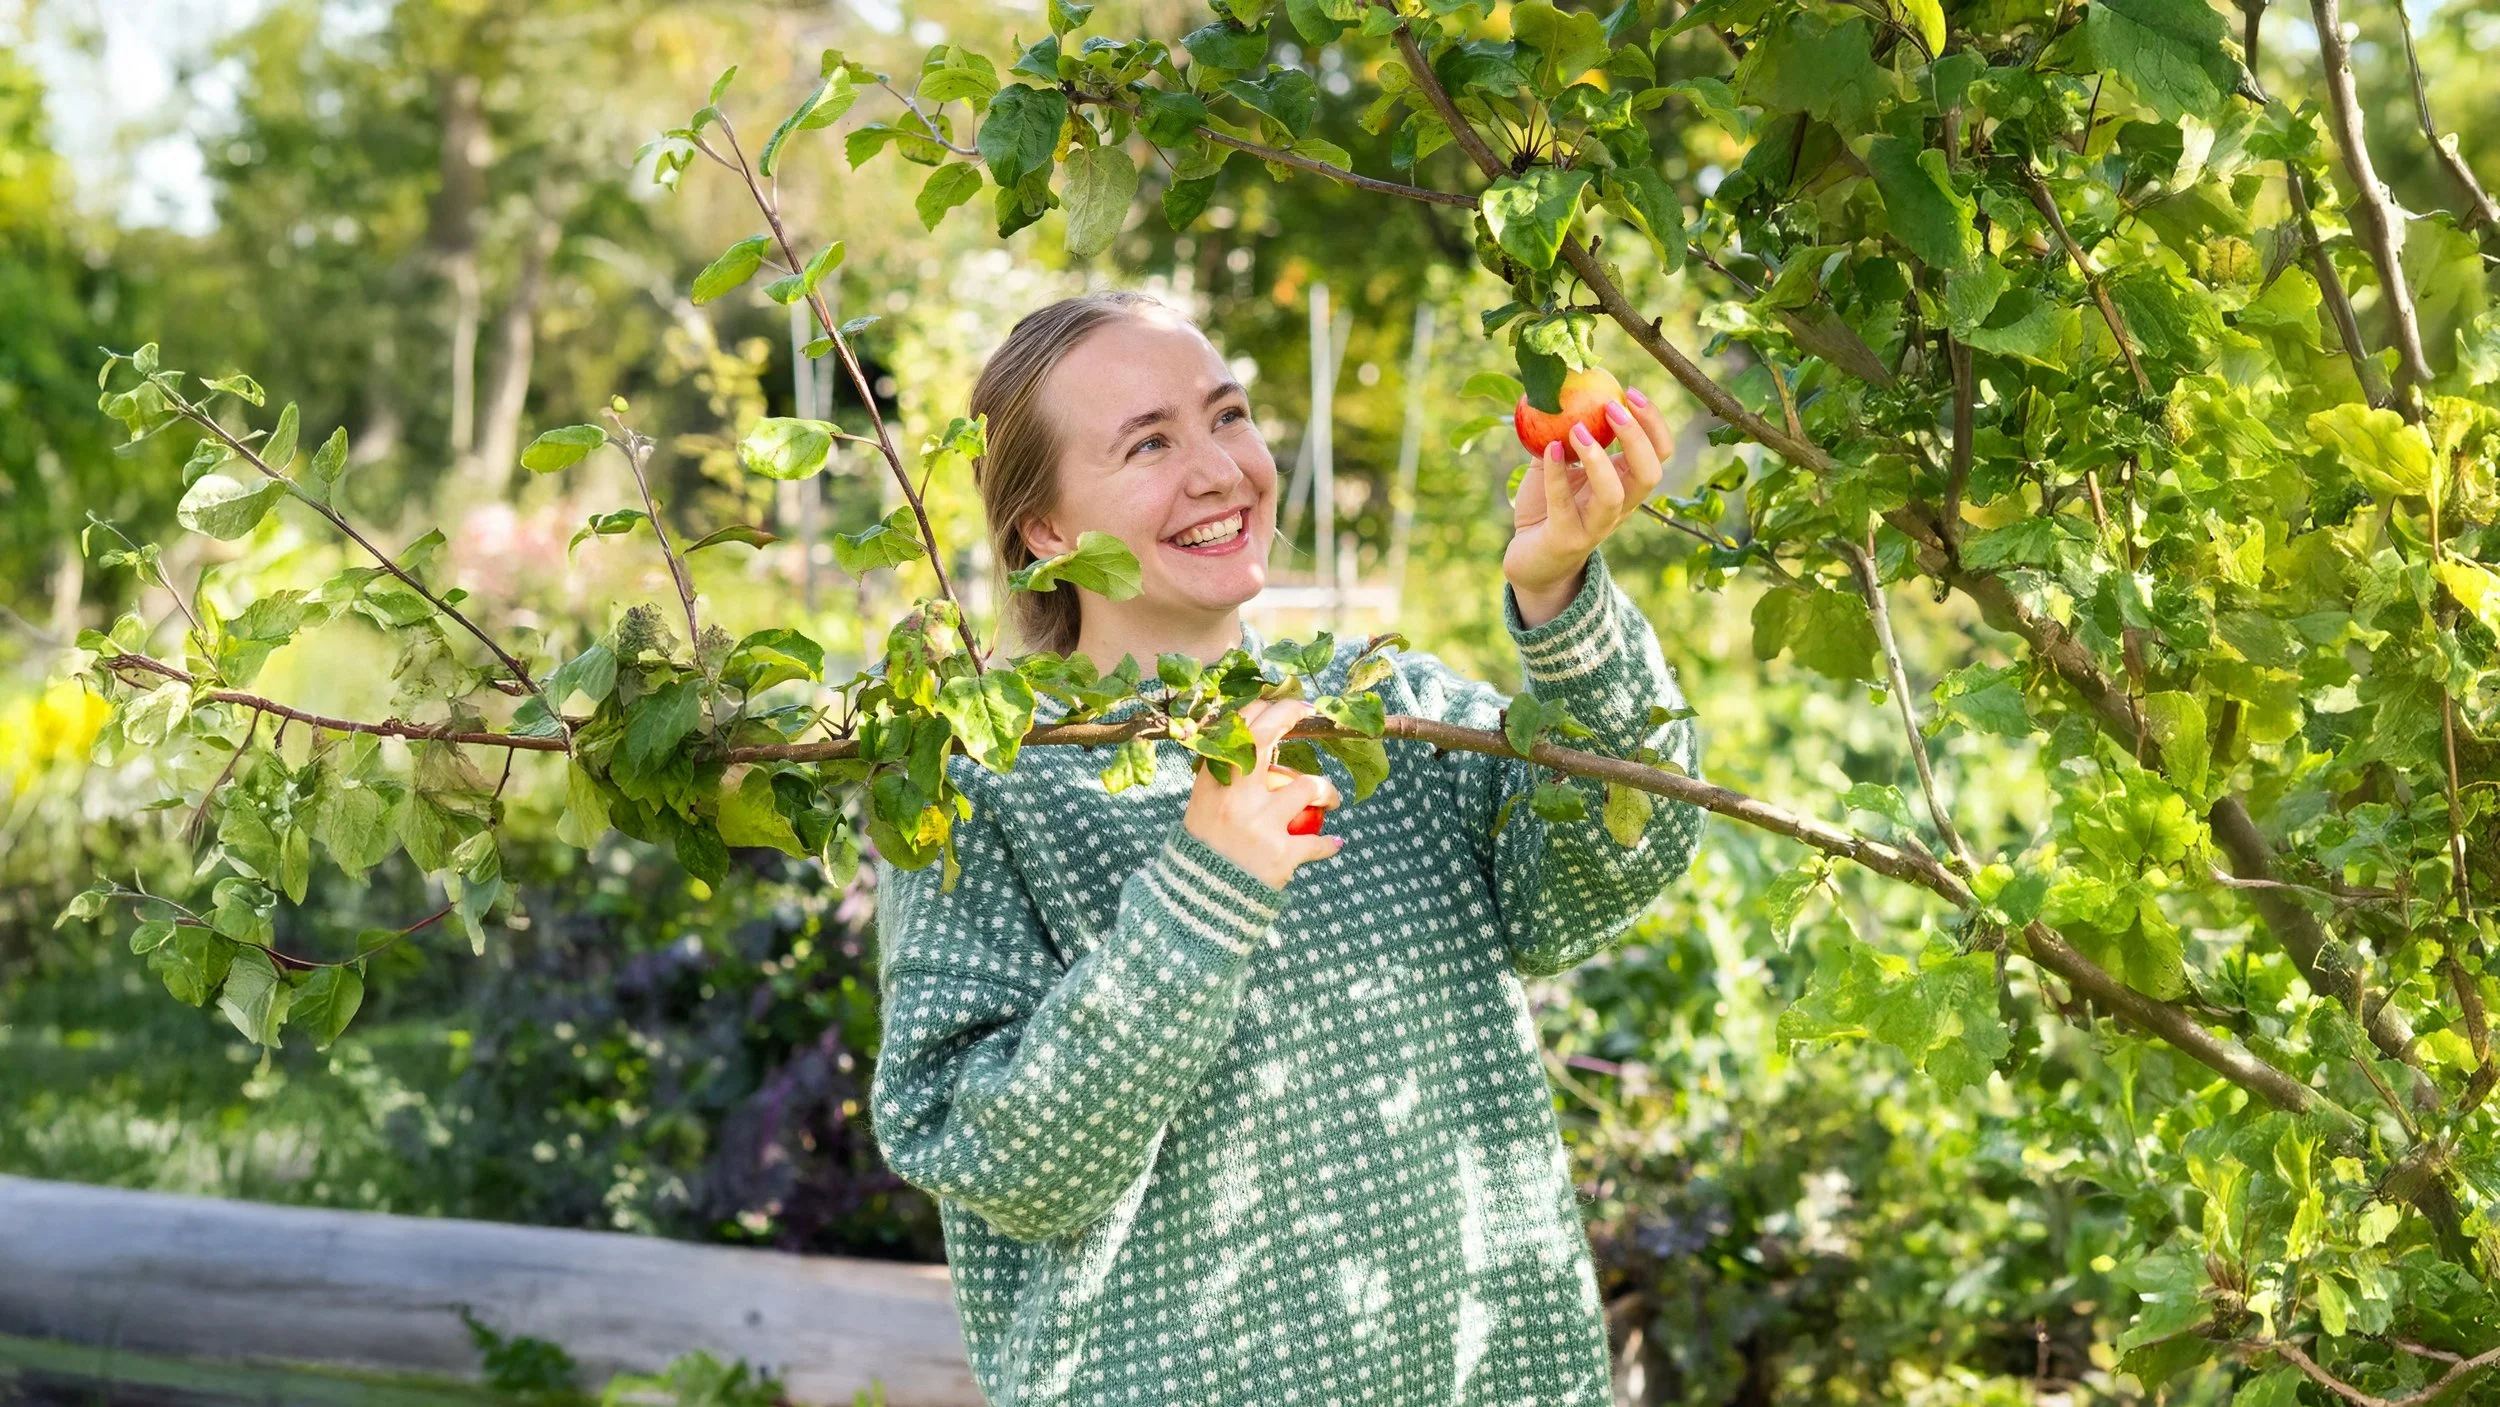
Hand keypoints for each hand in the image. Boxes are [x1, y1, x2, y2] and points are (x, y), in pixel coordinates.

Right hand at [1182, 699, 1344, 889]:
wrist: (1200, 902)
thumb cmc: (1205, 850)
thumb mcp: (1204, 808)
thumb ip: (1225, 779)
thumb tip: (1256, 745)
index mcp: (1211, 784)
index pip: (1235, 729)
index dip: (1264, 708)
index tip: (1284, 704)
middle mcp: (1233, 797)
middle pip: (1264, 738)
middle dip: (1291, 714)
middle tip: (1312, 712)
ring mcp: (1259, 825)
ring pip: (1308, 786)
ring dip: (1327, 791)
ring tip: (1330, 800)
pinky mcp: (1281, 855)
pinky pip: (1318, 842)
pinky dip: (1331, 844)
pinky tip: (1336, 843)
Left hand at [1503, 386, 1669, 625]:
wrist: (1530, 558)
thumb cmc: (1549, 506)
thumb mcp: (1560, 463)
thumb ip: (1563, 431)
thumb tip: (1559, 384)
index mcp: (1626, 484)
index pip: (1659, 453)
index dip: (1653, 423)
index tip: (1630, 391)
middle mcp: (1620, 507)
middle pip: (1649, 472)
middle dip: (1637, 437)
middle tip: (1612, 407)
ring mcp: (1596, 526)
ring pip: (1615, 495)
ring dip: (1599, 460)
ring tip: (1577, 429)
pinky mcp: (1567, 539)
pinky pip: (1563, 505)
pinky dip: (1556, 474)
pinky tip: (1547, 448)